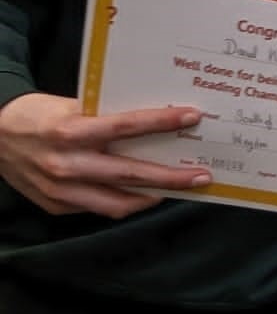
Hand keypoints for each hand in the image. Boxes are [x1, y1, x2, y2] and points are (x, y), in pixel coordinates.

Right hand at [0, 92, 208, 217]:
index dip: (162, 122)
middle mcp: (67, 164)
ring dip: (152, 197)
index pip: (126, 126)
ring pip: (117, 202)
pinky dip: (125, 202)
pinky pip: (99, 208)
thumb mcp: (70, 105)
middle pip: (130, 174)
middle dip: (171, 177)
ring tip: (180, 189)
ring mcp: (61, 190)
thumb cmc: (37, 115)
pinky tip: (145, 194)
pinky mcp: (55, 206)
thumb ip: (105, 114)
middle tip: (202, 176)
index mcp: (71, 131)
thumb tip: (153, 117)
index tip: (192, 117)